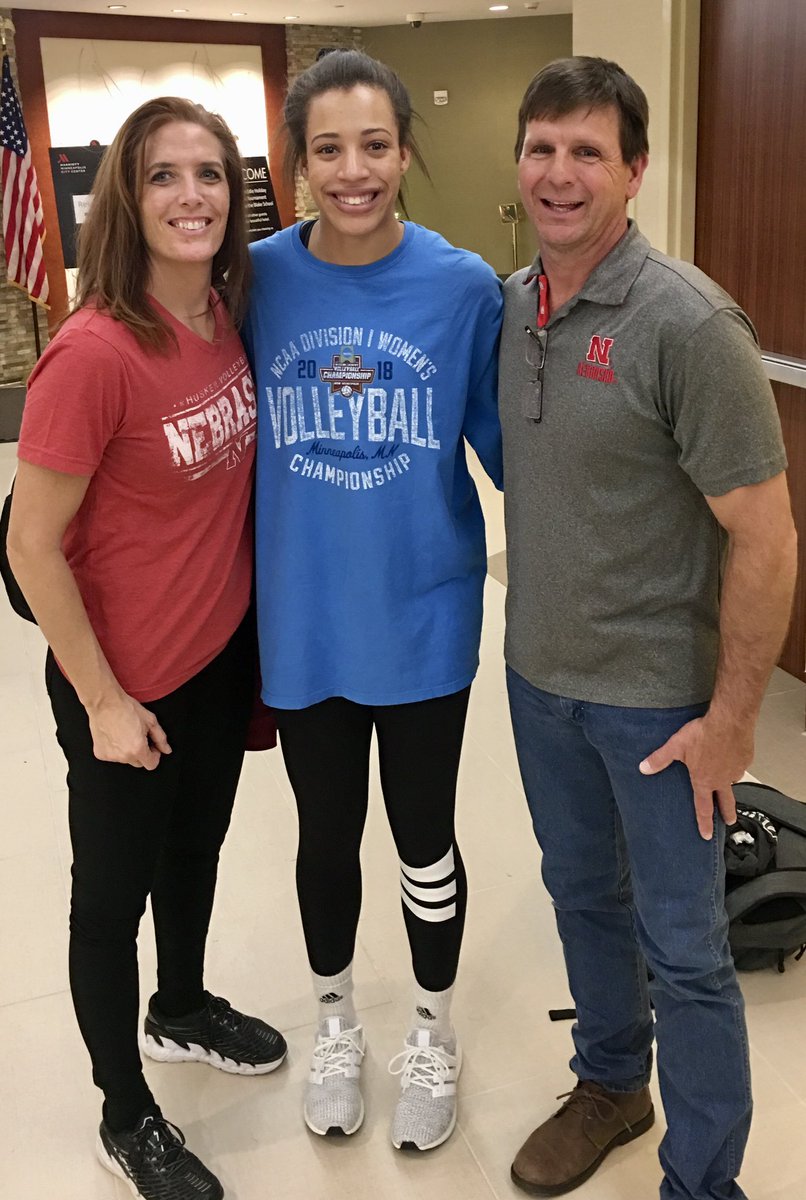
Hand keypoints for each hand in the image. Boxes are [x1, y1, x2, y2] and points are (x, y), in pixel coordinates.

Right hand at [86, 691, 171, 768]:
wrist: (104, 702)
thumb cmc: (126, 708)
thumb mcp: (150, 720)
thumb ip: (160, 738)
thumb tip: (166, 749)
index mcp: (137, 749)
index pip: (151, 765)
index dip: (155, 755)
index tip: (152, 746)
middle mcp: (123, 756)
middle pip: (139, 763)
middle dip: (142, 753)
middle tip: (139, 737)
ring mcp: (111, 756)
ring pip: (125, 760)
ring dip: (128, 751)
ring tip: (125, 733)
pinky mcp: (100, 754)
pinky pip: (113, 756)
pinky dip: (115, 749)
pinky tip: (115, 736)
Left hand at [638, 715, 752, 839]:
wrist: (730, 720)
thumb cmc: (703, 734)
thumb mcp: (676, 746)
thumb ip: (660, 759)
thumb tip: (643, 768)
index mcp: (705, 781)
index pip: (703, 807)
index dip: (704, 823)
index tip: (707, 835)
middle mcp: (722, 779)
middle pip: (726, 802)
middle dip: (726, 813)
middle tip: (729, 822)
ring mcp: (736, 770)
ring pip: (733, 780)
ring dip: (730, 784)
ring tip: (726, 780)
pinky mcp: (746, 758)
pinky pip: (740, 764)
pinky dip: (735, 763)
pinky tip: (731, 754)